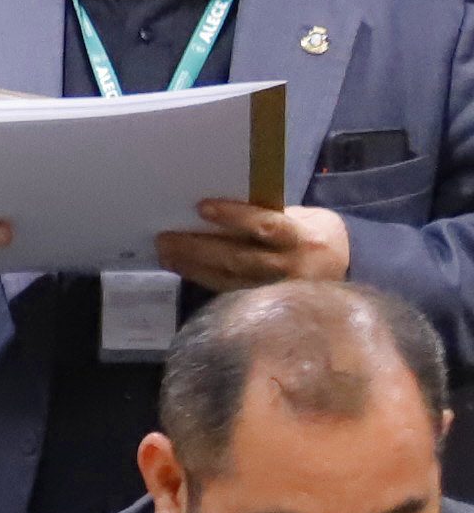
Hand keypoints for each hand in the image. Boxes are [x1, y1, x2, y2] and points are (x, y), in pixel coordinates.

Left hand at [155, 200, 350, 293]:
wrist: (349, 274)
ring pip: (226, 277)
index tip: (201, 207)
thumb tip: (228, 210)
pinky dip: (202, 278)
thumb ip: (275, 215)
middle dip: (197, 247)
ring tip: (165, 252)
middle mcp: (288, 266)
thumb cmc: (319, 238)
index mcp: (302, 238)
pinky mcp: (263, 305)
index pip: (266, 226)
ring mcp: (274, 290)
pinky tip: (181, 268)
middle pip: (237, 256)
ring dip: (191, 265)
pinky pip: (227, 290)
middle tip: (164, 237)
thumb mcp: (309, 219)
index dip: (234, 216)